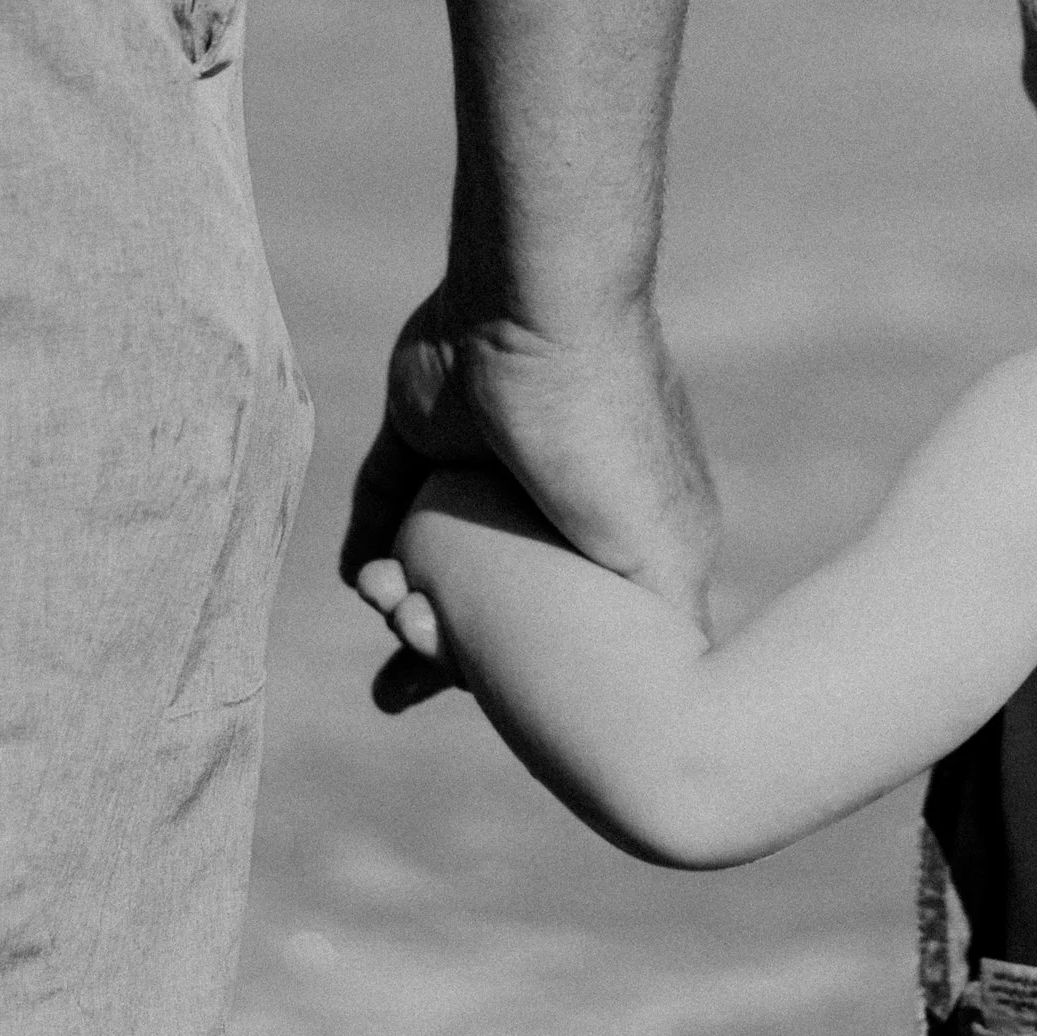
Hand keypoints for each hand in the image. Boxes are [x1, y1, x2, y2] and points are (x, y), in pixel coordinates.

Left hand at [343, 286, 719, 710]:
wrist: (531, 313)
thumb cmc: (605, 437)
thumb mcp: (658, 555)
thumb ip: (664, 633)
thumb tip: (669, 722)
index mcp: (623, 540)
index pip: (565, 637)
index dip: (516, 675)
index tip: (478, 690)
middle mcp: (560, 510)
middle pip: (493, 608)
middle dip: (447, 645)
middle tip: (414, 645)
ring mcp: (492, 470)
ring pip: (437, 567)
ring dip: (403, 601)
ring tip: (390, 601)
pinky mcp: (429, 434)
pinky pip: (387, 510)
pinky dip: (368, 552)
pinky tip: (367, 575)